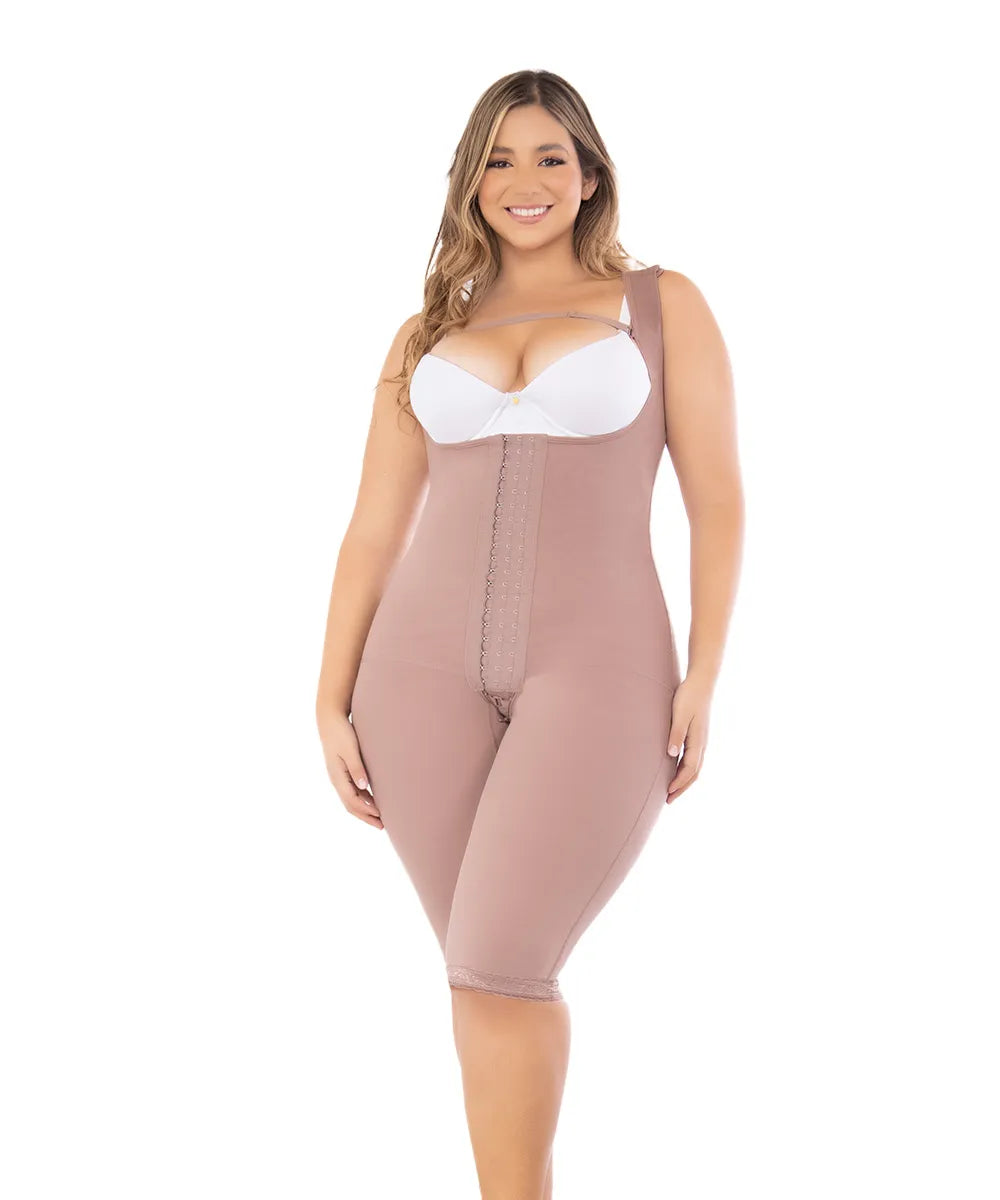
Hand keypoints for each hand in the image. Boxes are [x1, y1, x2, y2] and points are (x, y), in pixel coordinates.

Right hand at [316, 705, 382, 829]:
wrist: (330, 719)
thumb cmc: (341, 732)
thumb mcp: (350, 749)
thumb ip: (357, 768)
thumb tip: (364, 788)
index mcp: (337, 776)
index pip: (352, 801)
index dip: (366, 811)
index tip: (380, 817)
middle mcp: (337, 779)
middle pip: (351, 805)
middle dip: (366, 816)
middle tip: (382, 825)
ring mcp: (338, 776)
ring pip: (351, 799)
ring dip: (364, 809)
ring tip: (379, 817)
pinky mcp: (342, 771)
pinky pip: (352, 791)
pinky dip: (362, 799)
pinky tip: (372, 800)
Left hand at [665, 673, 712, 802]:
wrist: (701, 682)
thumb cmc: (689, 697)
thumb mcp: (680, 715)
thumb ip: (676, 734)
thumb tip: (672, 755)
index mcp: (698, 741)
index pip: (690, 769)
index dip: (679, 783)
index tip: (668, 794)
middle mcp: (702, 744)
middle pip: (694, 773)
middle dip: (682, 788)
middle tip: (668, 801)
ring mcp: (702, 740)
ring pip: (695, 767)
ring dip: (684, 781)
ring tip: (672, 790)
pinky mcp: (698, 736)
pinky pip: (694, 759)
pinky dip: (686, 770)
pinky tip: (677, 770)